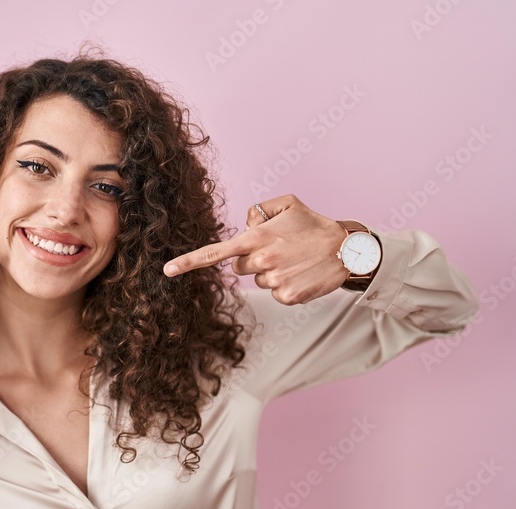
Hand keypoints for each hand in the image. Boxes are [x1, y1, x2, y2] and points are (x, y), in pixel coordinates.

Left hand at [163, 194, 348, 304]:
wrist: (348, 249)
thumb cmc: (315, 225)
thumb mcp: (287, 204)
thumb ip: (258, 211)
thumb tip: (244, 227)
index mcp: (255, 238)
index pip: (215, 252)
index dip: (188, 262)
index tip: (167, 271)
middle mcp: (261, 260)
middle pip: (240, 268)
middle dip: (254, 260)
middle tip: (281, 250)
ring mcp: (273, 281)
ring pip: (259, 281)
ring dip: (273, 272)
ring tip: (295, 260)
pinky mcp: (287, 297)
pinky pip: (276, 293)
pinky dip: (287, 286)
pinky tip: (302, 274)